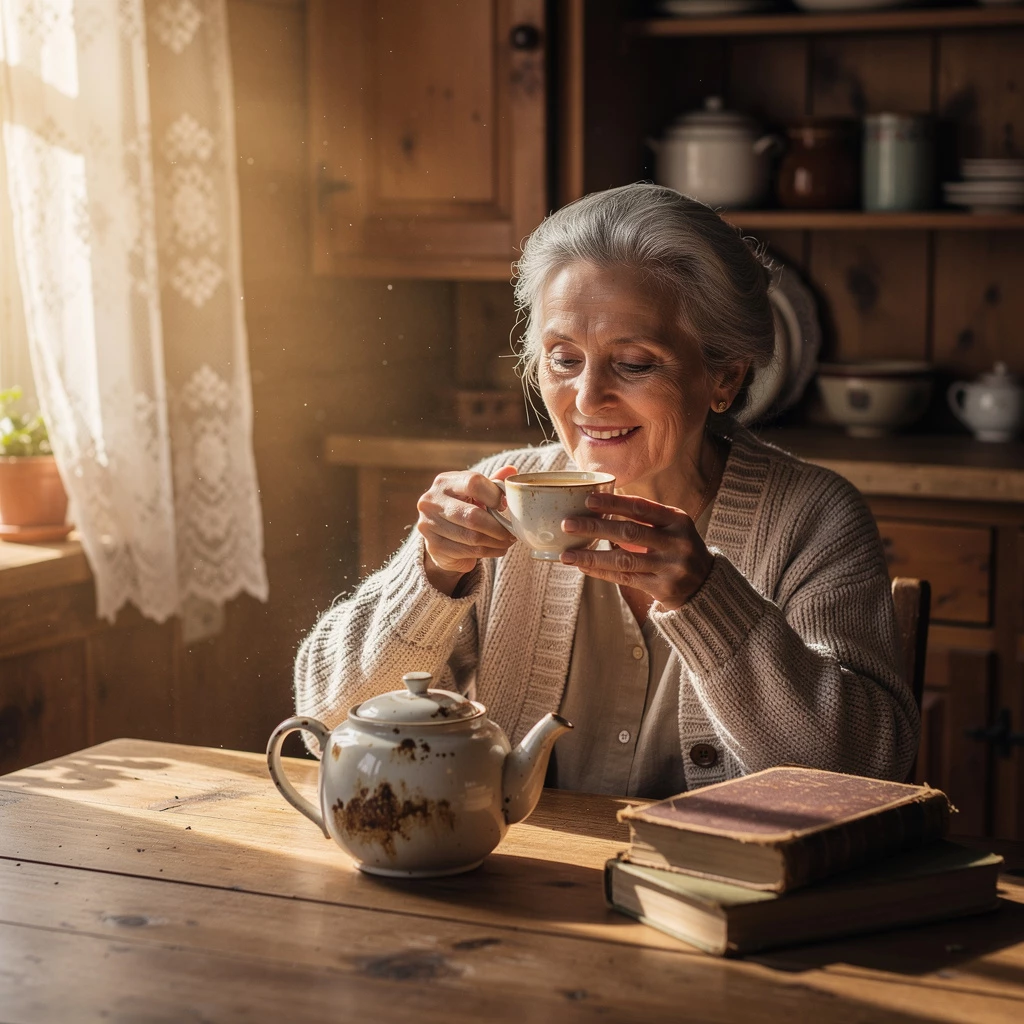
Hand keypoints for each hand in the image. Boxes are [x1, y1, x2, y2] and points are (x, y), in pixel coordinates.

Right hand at [416, 465, 518, 593]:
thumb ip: (493, 482)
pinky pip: (468, 551)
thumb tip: (512, 469)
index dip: (494, 495)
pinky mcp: (433, 546)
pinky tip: (498, 549)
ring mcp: (429, 524)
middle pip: (472, 515)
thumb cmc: (463, 509)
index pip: (473, 483)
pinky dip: (488, 552)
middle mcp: (431, 501)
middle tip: (511, 532)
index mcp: (444, 482)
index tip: (504, 505)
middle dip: (497, 527)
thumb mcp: (476, 493)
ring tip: (507, 541)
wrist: (441, 537)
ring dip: (496, 541)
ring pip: (472, 537)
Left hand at [558, 492, 714, 610]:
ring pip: (623, 560)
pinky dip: (602, 573)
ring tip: (567, 555)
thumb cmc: (678, 547)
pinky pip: (626, 579)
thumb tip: (599, 503)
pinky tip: (583, 567)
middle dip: (595, 528)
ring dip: (591, 557)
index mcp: (677, 519)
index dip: (613, 503)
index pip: (641, 507)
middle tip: (568, 524)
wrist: (705, 584)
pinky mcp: (663, 588)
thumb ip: (644, 516)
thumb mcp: (672, 526)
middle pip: (629, 533)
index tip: (587, 501)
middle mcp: (676, 542)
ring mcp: (670, 567)